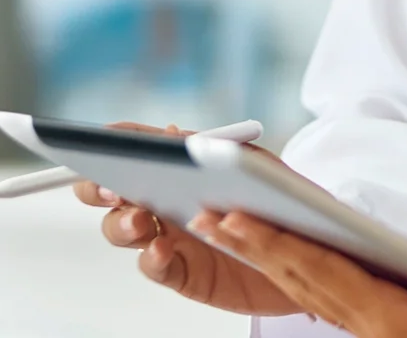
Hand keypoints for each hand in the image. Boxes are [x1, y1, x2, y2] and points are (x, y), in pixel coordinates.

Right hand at [70, 123, 297, 315]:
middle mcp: (162, 199)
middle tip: (112, 188)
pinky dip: (150, 257)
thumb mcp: (255, 162)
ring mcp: (168, 235)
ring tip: (140, 219)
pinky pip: (152, 265)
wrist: (310, 251)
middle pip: (108, 192)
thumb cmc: (278, 198)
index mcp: (173, 167)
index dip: (106, 145)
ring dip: (122, 222)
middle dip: (99, 187)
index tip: (96, 145)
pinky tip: (161, 248)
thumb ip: (215, 147)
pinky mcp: (181, 272)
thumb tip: (168, 134)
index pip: (129, 150)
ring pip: (122, 229)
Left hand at [197, 210, 406, 337]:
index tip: (239, 218)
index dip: (278, 244)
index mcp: (396, 324)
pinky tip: (285, 263)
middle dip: (253, 249)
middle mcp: (375, 331)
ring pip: (309, 295)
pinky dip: (299, 279)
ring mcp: (375, 336)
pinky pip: (328, 303)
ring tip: (228, 233)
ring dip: (265, 262)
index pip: (326, 274)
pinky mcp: (383, 335)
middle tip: (208, 218)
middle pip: (303, 284)